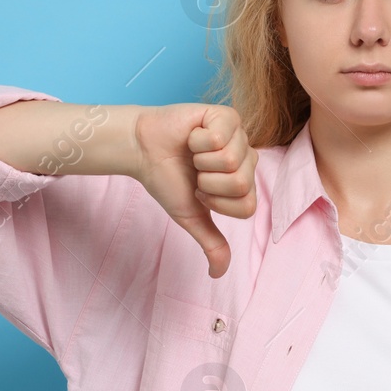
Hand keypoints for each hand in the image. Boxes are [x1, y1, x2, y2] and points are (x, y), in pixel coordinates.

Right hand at [134, 104, 257, 277]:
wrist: (143, 151)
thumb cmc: (168, 179)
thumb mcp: (191, 216)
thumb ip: (211, 242)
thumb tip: (218, 274)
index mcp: (244, 182)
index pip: (247, 206)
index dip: (216, 204)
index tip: (200, 192)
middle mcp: (247, 158)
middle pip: (240, 184)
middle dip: (207, 183)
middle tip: (195, 172)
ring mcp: (239, 135)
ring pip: (231, 161)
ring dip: (201, 161)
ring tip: (193, 154)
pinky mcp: (226, 115)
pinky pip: (219, 137)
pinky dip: (197, 141)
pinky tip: (192, 136)